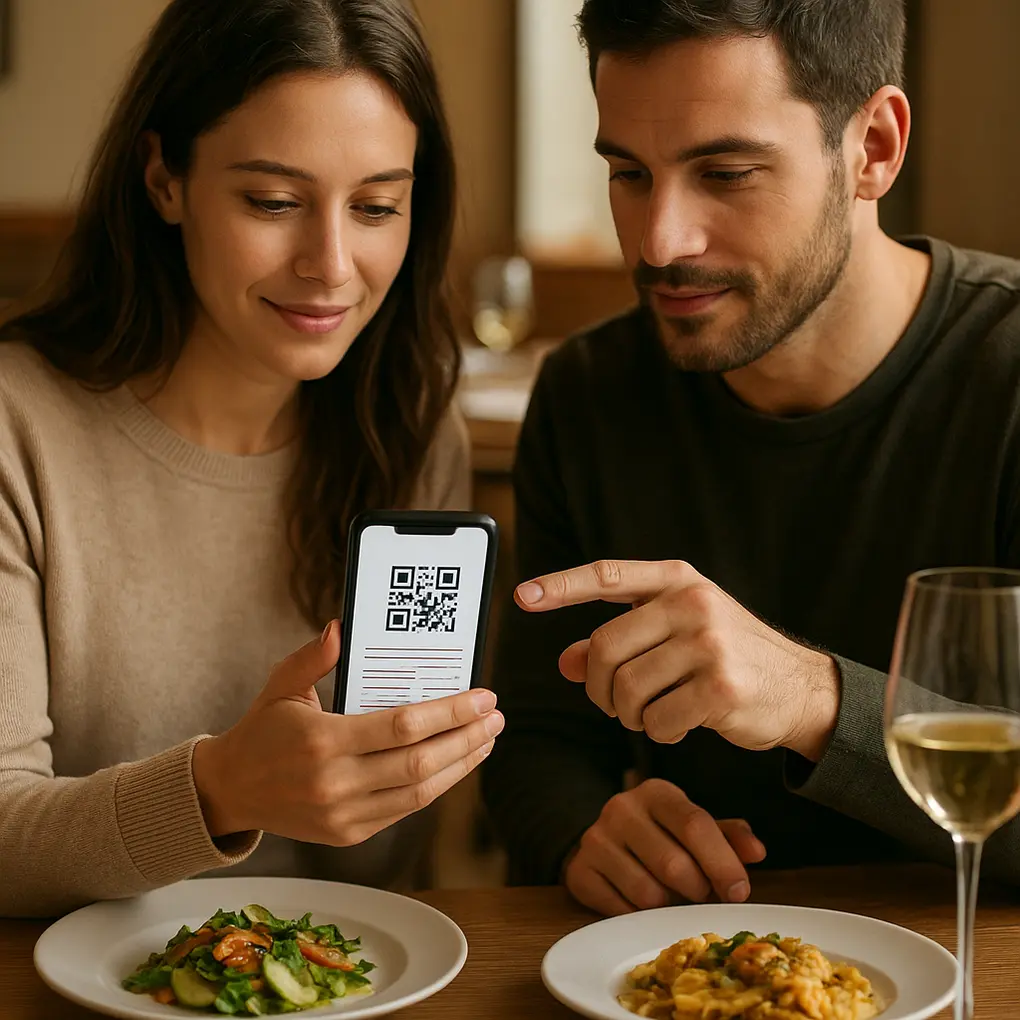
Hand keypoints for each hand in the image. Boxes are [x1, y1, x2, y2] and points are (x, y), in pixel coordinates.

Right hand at [192, 621, 503, 844]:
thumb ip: (314, 657)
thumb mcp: (281, 685)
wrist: (231, 791)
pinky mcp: (349, 833)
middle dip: (467, 738)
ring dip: (461, 765)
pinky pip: (405, 810)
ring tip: (486, 739)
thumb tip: (342, 627)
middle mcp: (335, 781)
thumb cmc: (262, 731)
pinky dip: (436, 786)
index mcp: (322, 740)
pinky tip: (455, 764)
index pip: (403, 726)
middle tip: (495, 717)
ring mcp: (344, 813)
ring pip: (421, 792)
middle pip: (421, 762)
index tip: (482, 697)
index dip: (450, 712)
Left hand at [516, 560, 838, 760]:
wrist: (800, 689)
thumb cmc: (728, 657)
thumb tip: (564, 662)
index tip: (521, 596)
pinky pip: (657, 720)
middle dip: (597, 686)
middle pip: (604, 649)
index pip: (607, 575)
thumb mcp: (676, 634)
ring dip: (627, 713)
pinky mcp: (721, 687)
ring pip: (626, 689)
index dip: (560, 586)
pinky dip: (659, 732)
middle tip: (611, 702)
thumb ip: (621, 642)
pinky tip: (679, 724)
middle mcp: (691, 603)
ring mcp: (708, 644)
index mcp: (677, 581)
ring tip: (649, 712)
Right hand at [564, 779, 765, 914]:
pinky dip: (640, 916)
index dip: (723, 863)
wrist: (605, 840)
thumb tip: (757, 852)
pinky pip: (620, 911)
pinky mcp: (579, 872)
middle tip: (701, 893)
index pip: (695, 824)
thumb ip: (728, 836)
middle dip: (697, 890)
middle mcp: (622, 808)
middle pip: (673, 864)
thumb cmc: (662, 834)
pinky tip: (642, 902)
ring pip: (647, 893)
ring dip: (669, 905)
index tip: (739, 891)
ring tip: (670, 894)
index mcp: (657, 792)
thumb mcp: (694, 826)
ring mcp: (596, 840)